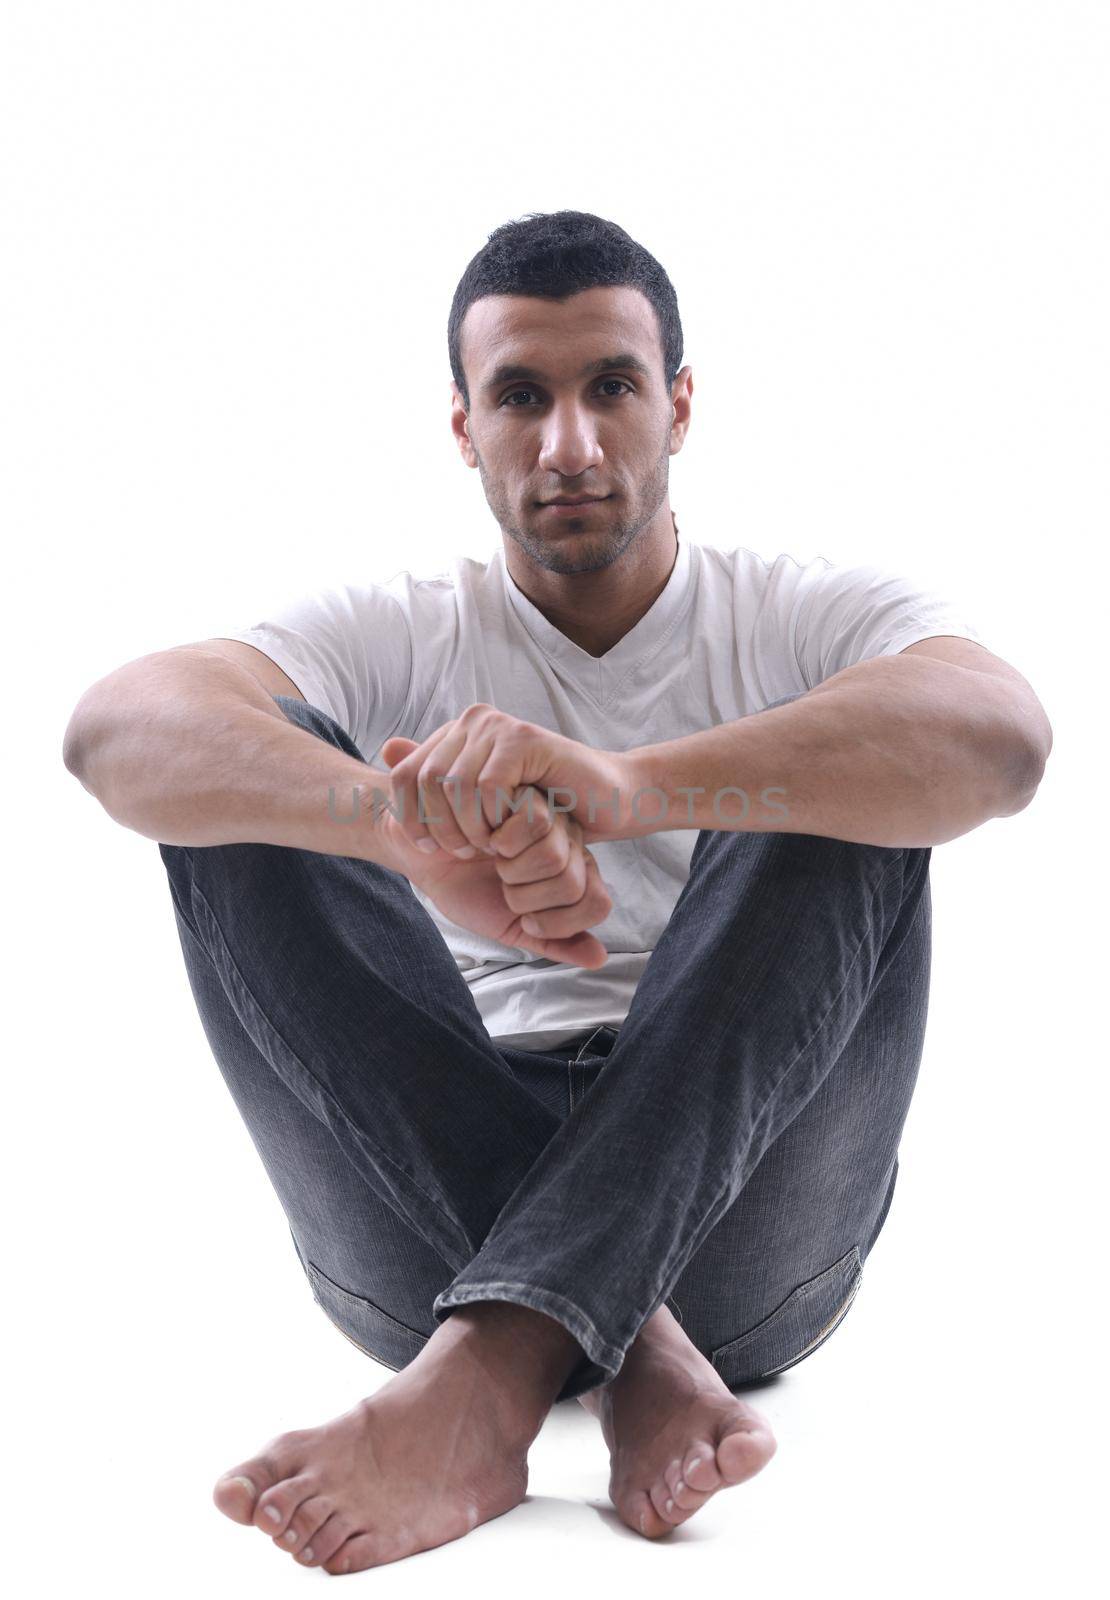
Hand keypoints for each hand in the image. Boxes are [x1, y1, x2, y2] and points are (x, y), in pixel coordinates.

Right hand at [376, 779, 612, 969]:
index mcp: (571, 873)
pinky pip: (536, 820)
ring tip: (491, 858)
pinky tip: (484, 835)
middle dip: (524, 896)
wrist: (423, 854)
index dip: (558, 921)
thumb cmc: (465, 887)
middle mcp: (569, 843)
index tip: (523, 916)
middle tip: (499, 881)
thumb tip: (599, 959)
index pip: (597, 904)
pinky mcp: (524, 790)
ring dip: (512, 869)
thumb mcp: (511, 926)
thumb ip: (553, 941)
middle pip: (572, 882)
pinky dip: (503, 840)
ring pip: (556, 856)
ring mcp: (550, 816)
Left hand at [379, 703, 635, 857]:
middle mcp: (473, 721)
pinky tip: (507, 832)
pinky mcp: (524, 738)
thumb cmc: (546, 807)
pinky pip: (487, 785)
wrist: (606, 800)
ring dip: (468, 827)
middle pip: (424, 780)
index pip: (405, 774)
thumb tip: (386, 748)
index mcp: (457, 734)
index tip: (427, 849)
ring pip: (453, 785)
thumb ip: (436, 780)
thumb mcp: (481, 804)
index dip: (409, 816)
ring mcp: (498, 726)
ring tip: (488, 846)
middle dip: (439, 827)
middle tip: (465, 852)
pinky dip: (492, 817)